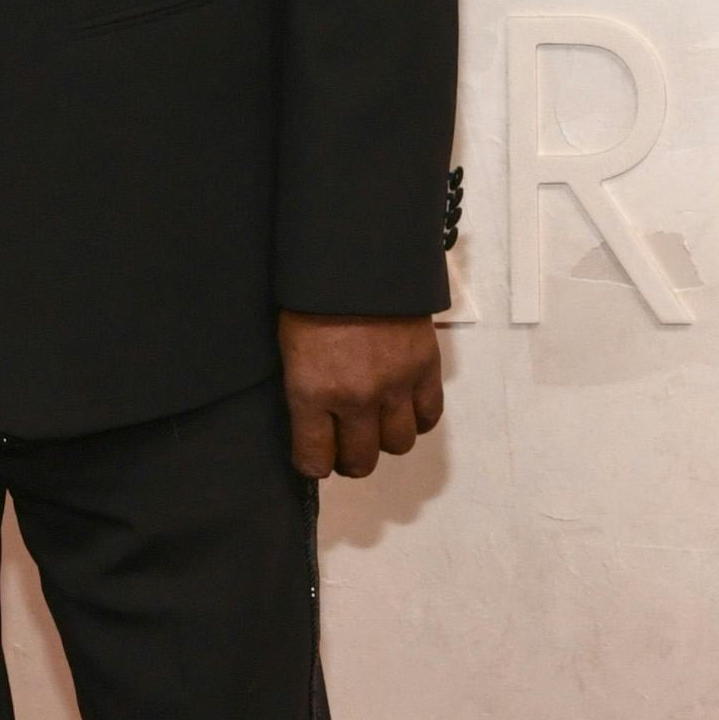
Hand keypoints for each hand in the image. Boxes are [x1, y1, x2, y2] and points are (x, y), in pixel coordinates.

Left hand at [278, 312, 444, 480]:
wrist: (356, 257)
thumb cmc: (312, 297)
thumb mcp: (290, 348)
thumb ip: (303, 392)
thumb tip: (313, 426)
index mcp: (312, 392)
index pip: (314, 460)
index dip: (313, 463)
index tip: (314, 455)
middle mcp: (355, 397)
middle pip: (361, 461)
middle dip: (350, 459)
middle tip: (345, 443)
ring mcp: (395, 385)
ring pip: (397, 445)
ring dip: (385, 438)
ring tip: (375, 421)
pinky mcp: (425, 368)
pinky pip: (429, 416)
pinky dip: (417, 417)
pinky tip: (403, 405)